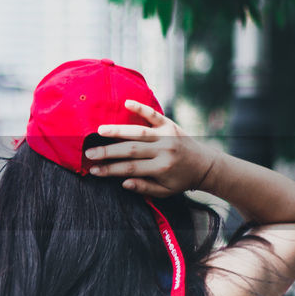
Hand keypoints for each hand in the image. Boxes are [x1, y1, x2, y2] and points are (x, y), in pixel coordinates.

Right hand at [83, 100, 222, 198]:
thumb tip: (123, 182)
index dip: (110, 170)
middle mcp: (164, 151)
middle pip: (131, 150)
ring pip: (138, 132)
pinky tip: (126, 104)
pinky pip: (154, 115)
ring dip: (117, 131)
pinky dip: (141, 108)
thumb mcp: (164, 191)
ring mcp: (167, 136)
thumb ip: (144, 187)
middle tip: (89, 152)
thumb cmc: (181, 180)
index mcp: (161, 168)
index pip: (130, 169)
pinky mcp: (170, 125)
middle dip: (107, 152)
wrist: (205, 165)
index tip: (93, 170)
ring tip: (99, 131)